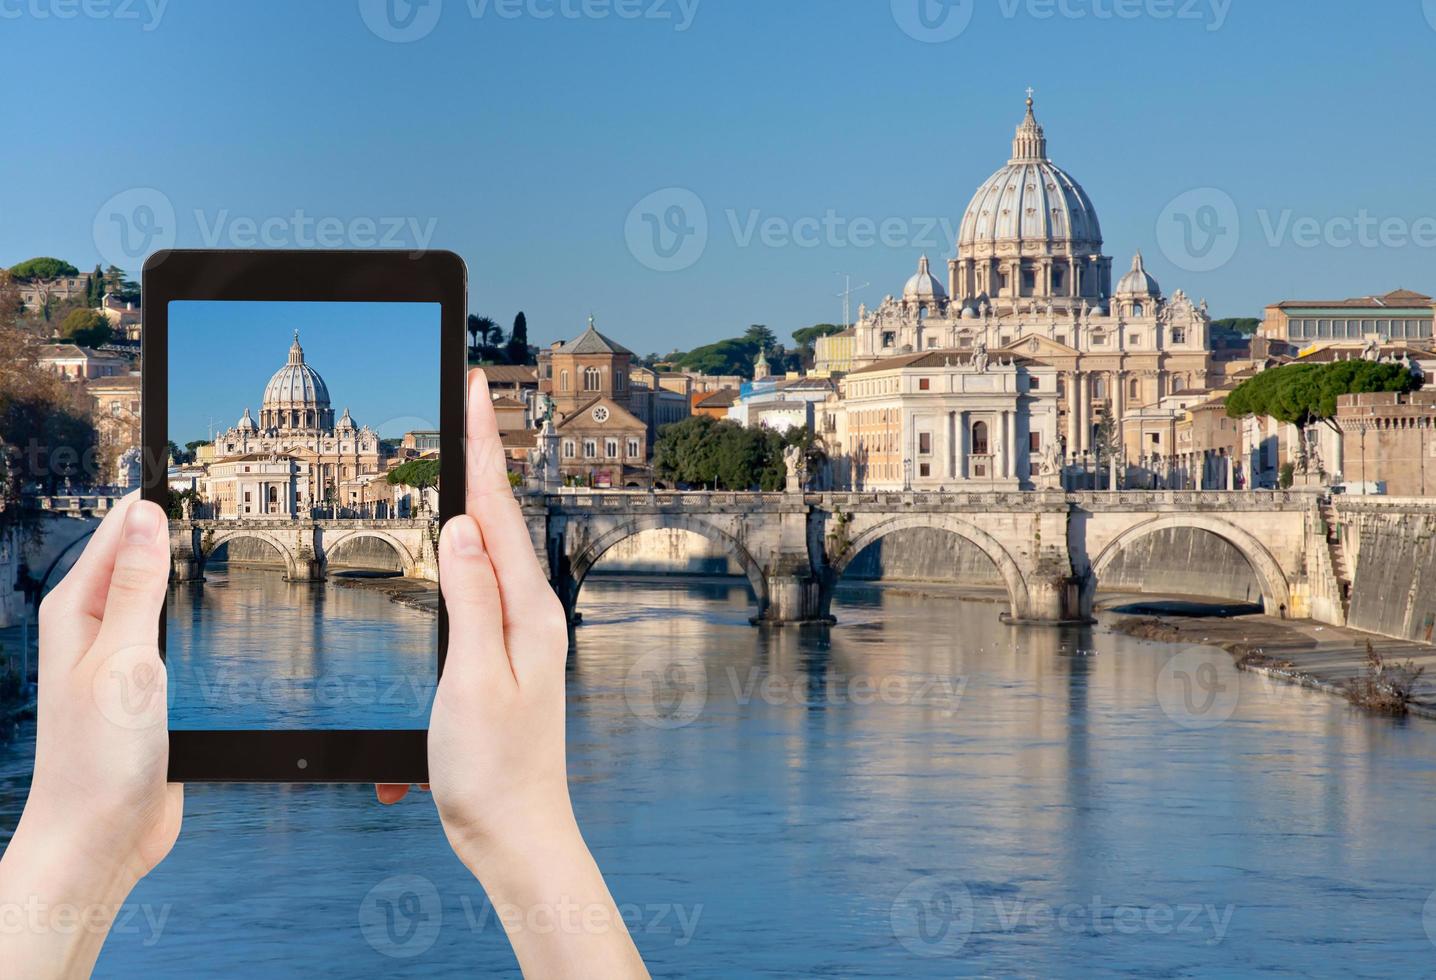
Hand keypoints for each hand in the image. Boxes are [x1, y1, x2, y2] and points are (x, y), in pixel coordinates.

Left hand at [0, 495, 182, 976]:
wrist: (99, 839)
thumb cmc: (98, 759)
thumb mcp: (126, 659)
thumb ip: (138, 586)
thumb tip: (146, 515)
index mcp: (76, 613)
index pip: (116, 533)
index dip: (150, 499)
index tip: (181, 461)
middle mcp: (94, 632)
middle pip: (137, 561)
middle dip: (169, 529)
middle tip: (212, 493)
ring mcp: (120, 662)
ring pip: (158, 599)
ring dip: (185, 575)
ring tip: (221, 540)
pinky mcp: (145, 693)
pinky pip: (173, 639)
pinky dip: (196, 620)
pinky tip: (221, 616)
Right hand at [379, 370, 646, 978]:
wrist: (517, 835)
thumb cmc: (493, 770)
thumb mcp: (472, 680)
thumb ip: (471, 600)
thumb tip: (465, 525)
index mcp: (528, 610)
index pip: (499, 508)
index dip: (482, 443)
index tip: (473, 386)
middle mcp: (532, 613)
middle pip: (499, 518)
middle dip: (480, 455)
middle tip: (464, 399)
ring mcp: (520, 634)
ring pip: (490, 550)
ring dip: (471, 499)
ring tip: (459, 450)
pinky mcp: (504, 655)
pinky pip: (480, 588)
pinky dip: (462, 555)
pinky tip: (455, 543)